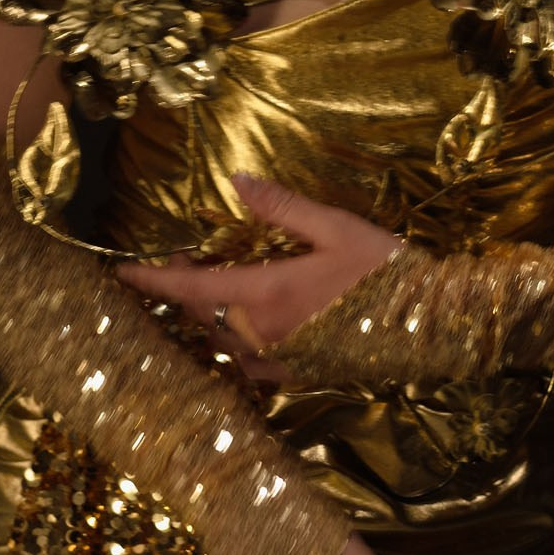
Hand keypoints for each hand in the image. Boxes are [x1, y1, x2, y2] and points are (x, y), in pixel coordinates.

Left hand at [119, 175, 400, 370]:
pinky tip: (242, 329)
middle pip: (200, 318)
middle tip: (186, 258)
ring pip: (220, 343)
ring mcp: (280, 360)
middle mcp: (264, 333)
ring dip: (205, 318)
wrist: (431, 324)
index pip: (191, 291)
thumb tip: (235, 180)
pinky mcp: (298, 374)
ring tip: (210, 288)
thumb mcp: (336, 227)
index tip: (122, 274)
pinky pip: (246, 366)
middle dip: (183, 291)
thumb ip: (281, 207)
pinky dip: (231, 345)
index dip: (153, 282)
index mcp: (268, 294)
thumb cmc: (385, 270)